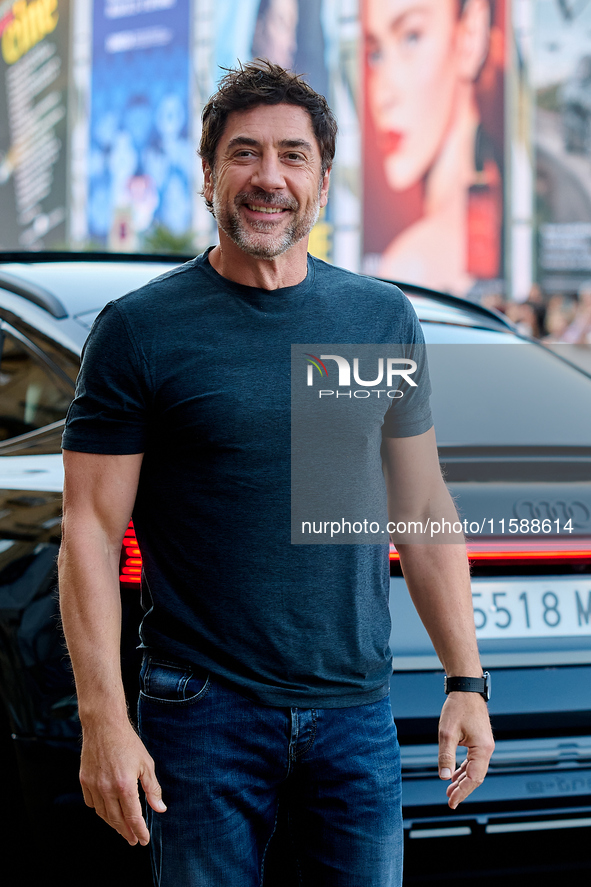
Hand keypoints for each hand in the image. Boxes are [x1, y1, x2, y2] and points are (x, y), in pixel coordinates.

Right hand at [79, 720, 165, 845]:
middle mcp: (107, 788)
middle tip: (133, 840)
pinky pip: (91, 803)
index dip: (139, 831)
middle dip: (126, 832)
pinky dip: (100, 810)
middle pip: (116, 819)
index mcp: (125, 785)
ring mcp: (93, 785)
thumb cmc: (128, 742)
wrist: (104, 725)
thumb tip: (160, 809)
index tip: (143, 840)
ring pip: (102, 814)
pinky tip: (107, 811)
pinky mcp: (84, 780)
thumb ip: (153, 789)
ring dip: (113, 824)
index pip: (133, 817)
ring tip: (122, 829)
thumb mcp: (146, 764)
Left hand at [437, 692, 493, 808]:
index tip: (452, 801)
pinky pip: (473, 761)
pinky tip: (455, 775)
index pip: (473, 778)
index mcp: (482, 748)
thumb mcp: (447, 732)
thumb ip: (446, 756)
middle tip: (450, 800)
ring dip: (463, 780)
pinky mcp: (480, 741)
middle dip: (463, 789)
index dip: (462, 791)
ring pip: (475, 769)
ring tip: (450, 790)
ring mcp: (484, 745)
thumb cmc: (457, 707)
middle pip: (476, 776)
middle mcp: (487, 749)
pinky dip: (464, 769)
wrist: (466, 689)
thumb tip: (444, 777)